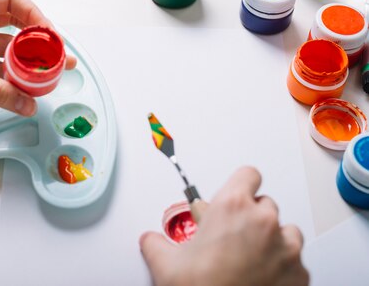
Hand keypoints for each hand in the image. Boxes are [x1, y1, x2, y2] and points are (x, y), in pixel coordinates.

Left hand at [0, 0, 75, 114]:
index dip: (34, 14)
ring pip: (5, 52)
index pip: (8, 0)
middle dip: (36, 44)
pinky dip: (8, 81)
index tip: (50, 35)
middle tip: (58, 59)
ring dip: (24, 66)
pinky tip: (22, 92)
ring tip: (44, 81)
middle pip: (12, 26)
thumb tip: (26, 103)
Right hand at [140, 167, 308, 285]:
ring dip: (270, 239)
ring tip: (249, 257)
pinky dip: (282, 266)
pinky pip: (295, 261)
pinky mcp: (299, 274)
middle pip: (264, 203)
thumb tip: (151, 241)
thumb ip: (156, 242)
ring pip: (285, 231)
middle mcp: (263, 222)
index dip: (239, 184)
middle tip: (230, 236)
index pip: (248, 174)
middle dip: (249, 217)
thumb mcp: (165, 263)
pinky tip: (261, 277)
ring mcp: (286, 248)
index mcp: (232, 207)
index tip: (233, 193)